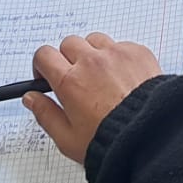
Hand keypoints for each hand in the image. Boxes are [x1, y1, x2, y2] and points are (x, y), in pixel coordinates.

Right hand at [24, 32, 163, 163]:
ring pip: (95, 40)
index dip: (42, 65)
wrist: (150, 136)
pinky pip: (121, 45)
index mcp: (69, 81)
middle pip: (69, 44)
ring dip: (93, 54)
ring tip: (101, 78)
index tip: (47, 75)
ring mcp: (116, 54)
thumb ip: (45, 114)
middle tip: (76, 80)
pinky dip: (118, 58)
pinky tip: (123, 79)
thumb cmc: (111, 141)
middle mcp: (91, 62)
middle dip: (68, 59)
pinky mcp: (137, 52)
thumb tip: (31, 98)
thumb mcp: (67, 138)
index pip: (44, 55)